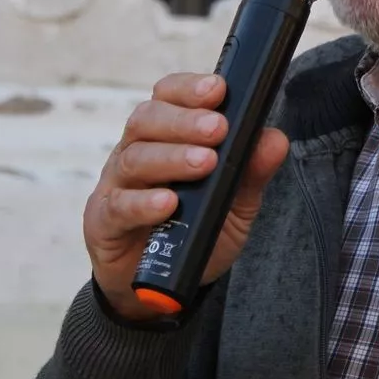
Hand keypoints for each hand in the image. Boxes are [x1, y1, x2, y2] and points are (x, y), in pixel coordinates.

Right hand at [83, 72, 289, 322]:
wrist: (159, 289)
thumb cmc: (195, 230)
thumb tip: (275, 139)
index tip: (218, 89)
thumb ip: (251, 172)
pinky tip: (168, 203)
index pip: (169, 96)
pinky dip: (144, 202)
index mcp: (165, 136)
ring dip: (172, 157)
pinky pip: (118, 205)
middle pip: (148, 119)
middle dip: (185, 120)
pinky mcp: (103, 221)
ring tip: (205, 163)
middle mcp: (137, 151)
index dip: (190, 88)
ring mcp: (117, 185)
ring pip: (135, 157)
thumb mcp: (234, 204)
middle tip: (218, 128)